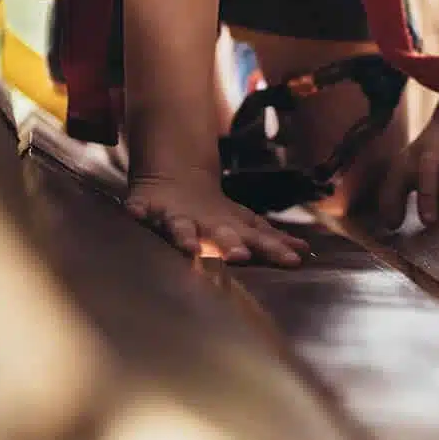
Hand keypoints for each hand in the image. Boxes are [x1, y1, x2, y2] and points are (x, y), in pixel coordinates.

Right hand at [126, 172, 309, 266]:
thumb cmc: (215, 215)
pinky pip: (137, 211)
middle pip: (220, 234)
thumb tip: (305, 253)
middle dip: (230, 244)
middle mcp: (204, 223)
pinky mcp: (146, 208)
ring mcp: (174, 217)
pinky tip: (133, 214)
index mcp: (230, 229)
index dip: (273, 250)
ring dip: (184, 236)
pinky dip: (135, 212)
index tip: (293, 260)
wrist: (177, 179)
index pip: (257, 239)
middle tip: (241, 255)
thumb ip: (272, 241)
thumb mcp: (245, 225)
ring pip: (180, 227)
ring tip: (187, 248)